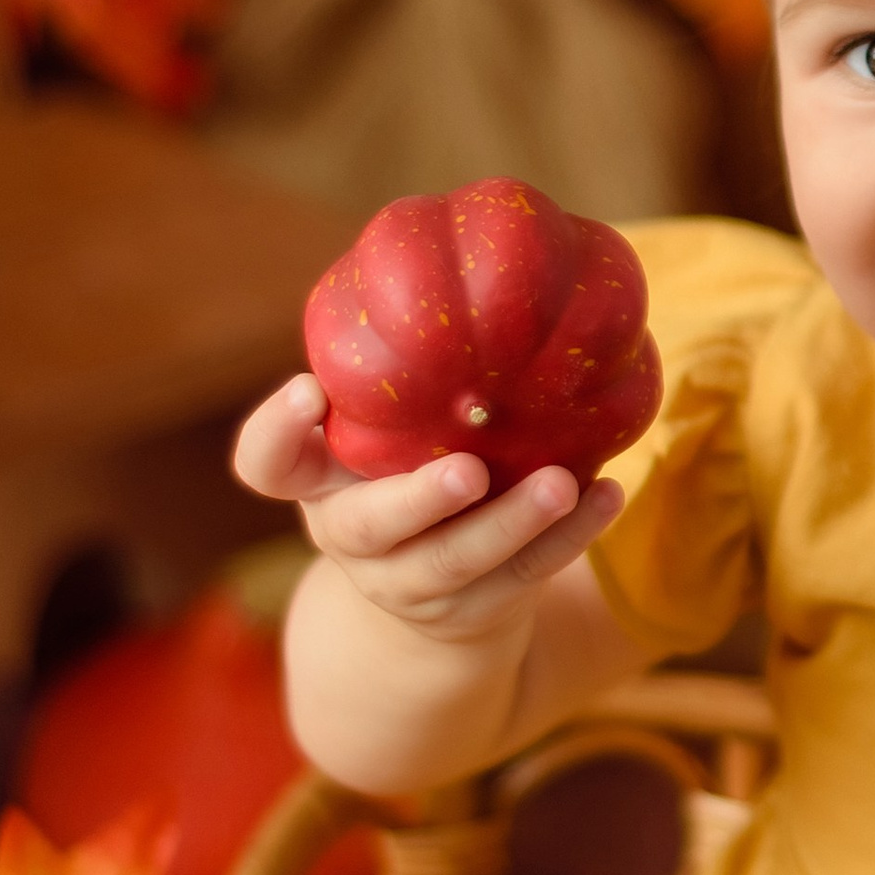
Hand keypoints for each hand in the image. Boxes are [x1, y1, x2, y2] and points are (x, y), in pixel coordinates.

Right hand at [232, 373, 624, 644]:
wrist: (439, 598)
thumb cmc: (415, 469)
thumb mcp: (392, 430)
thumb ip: (410, 376)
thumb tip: (493, 263)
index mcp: (319, 481)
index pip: (267, 462)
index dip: (276, 431)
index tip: (308, 391)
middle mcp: (351, 535)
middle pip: (367, 526)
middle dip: (418, 500)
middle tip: (469, 471)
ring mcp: (407, 583)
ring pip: (455, 562)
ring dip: (512, 522)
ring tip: (561, 484)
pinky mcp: (471, 611)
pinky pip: (522, 577)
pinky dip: (568, 538)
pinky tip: (607, 495)